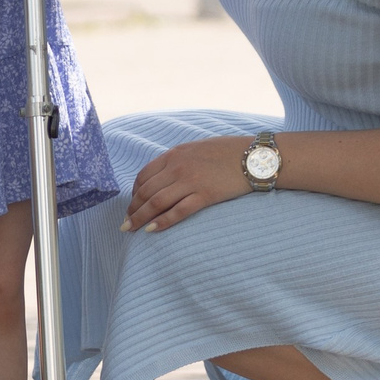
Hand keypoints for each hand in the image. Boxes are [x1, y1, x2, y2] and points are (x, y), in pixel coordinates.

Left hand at [124, 136, 254, 231]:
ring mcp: (191, 181)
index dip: (134, 192)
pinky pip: (178, 211)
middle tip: (126, 223)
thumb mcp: (197, 149)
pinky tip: (152, 230)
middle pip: (146, 190)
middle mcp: (178, 167)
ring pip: (157, 202)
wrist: (254, 156)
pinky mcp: (205, 195)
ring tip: (131, 229)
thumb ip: (179, 160)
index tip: (132, 205)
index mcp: (174, 154)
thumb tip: (164, 174)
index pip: (144, 175)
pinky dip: (162, 222)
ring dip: (140, 217)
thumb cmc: (228, 152)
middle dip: (133, 208)